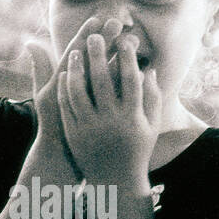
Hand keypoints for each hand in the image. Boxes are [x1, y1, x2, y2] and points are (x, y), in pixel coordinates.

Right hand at [26, 17, 124, 171]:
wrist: (63, 156)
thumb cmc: (52, 121)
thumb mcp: (43, 95)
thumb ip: (40, 68)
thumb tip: (29, 42)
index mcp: (61, 85)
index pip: (74, 54)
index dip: (84, 36)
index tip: (96, 19)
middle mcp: (79, 96)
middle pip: (95, 62)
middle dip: (107, 42)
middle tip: (119, 22)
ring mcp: (95, 108)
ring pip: (111, 80)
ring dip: (123, 59)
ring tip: (134, 40)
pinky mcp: (108, 118)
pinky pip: (121, 99)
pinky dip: (131, 85)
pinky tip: (141, 69)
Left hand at [58, 32, 162, 187]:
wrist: (115, 182)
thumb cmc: (136, 150)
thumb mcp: (150, 127)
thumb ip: (153, 98)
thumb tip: (150, 69)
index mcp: (133, 118)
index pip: (130, 81)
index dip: (127, 58)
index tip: (124, 40)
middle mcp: (112, 121)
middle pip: (103, 81)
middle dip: (98, 55)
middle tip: (95, 36)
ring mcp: (91, 128)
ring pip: (81, 91)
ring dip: (77, 68)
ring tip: (75, 50)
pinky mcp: (75, 134)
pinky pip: (68, 105)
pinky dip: (66, 87)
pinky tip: (66, 73)